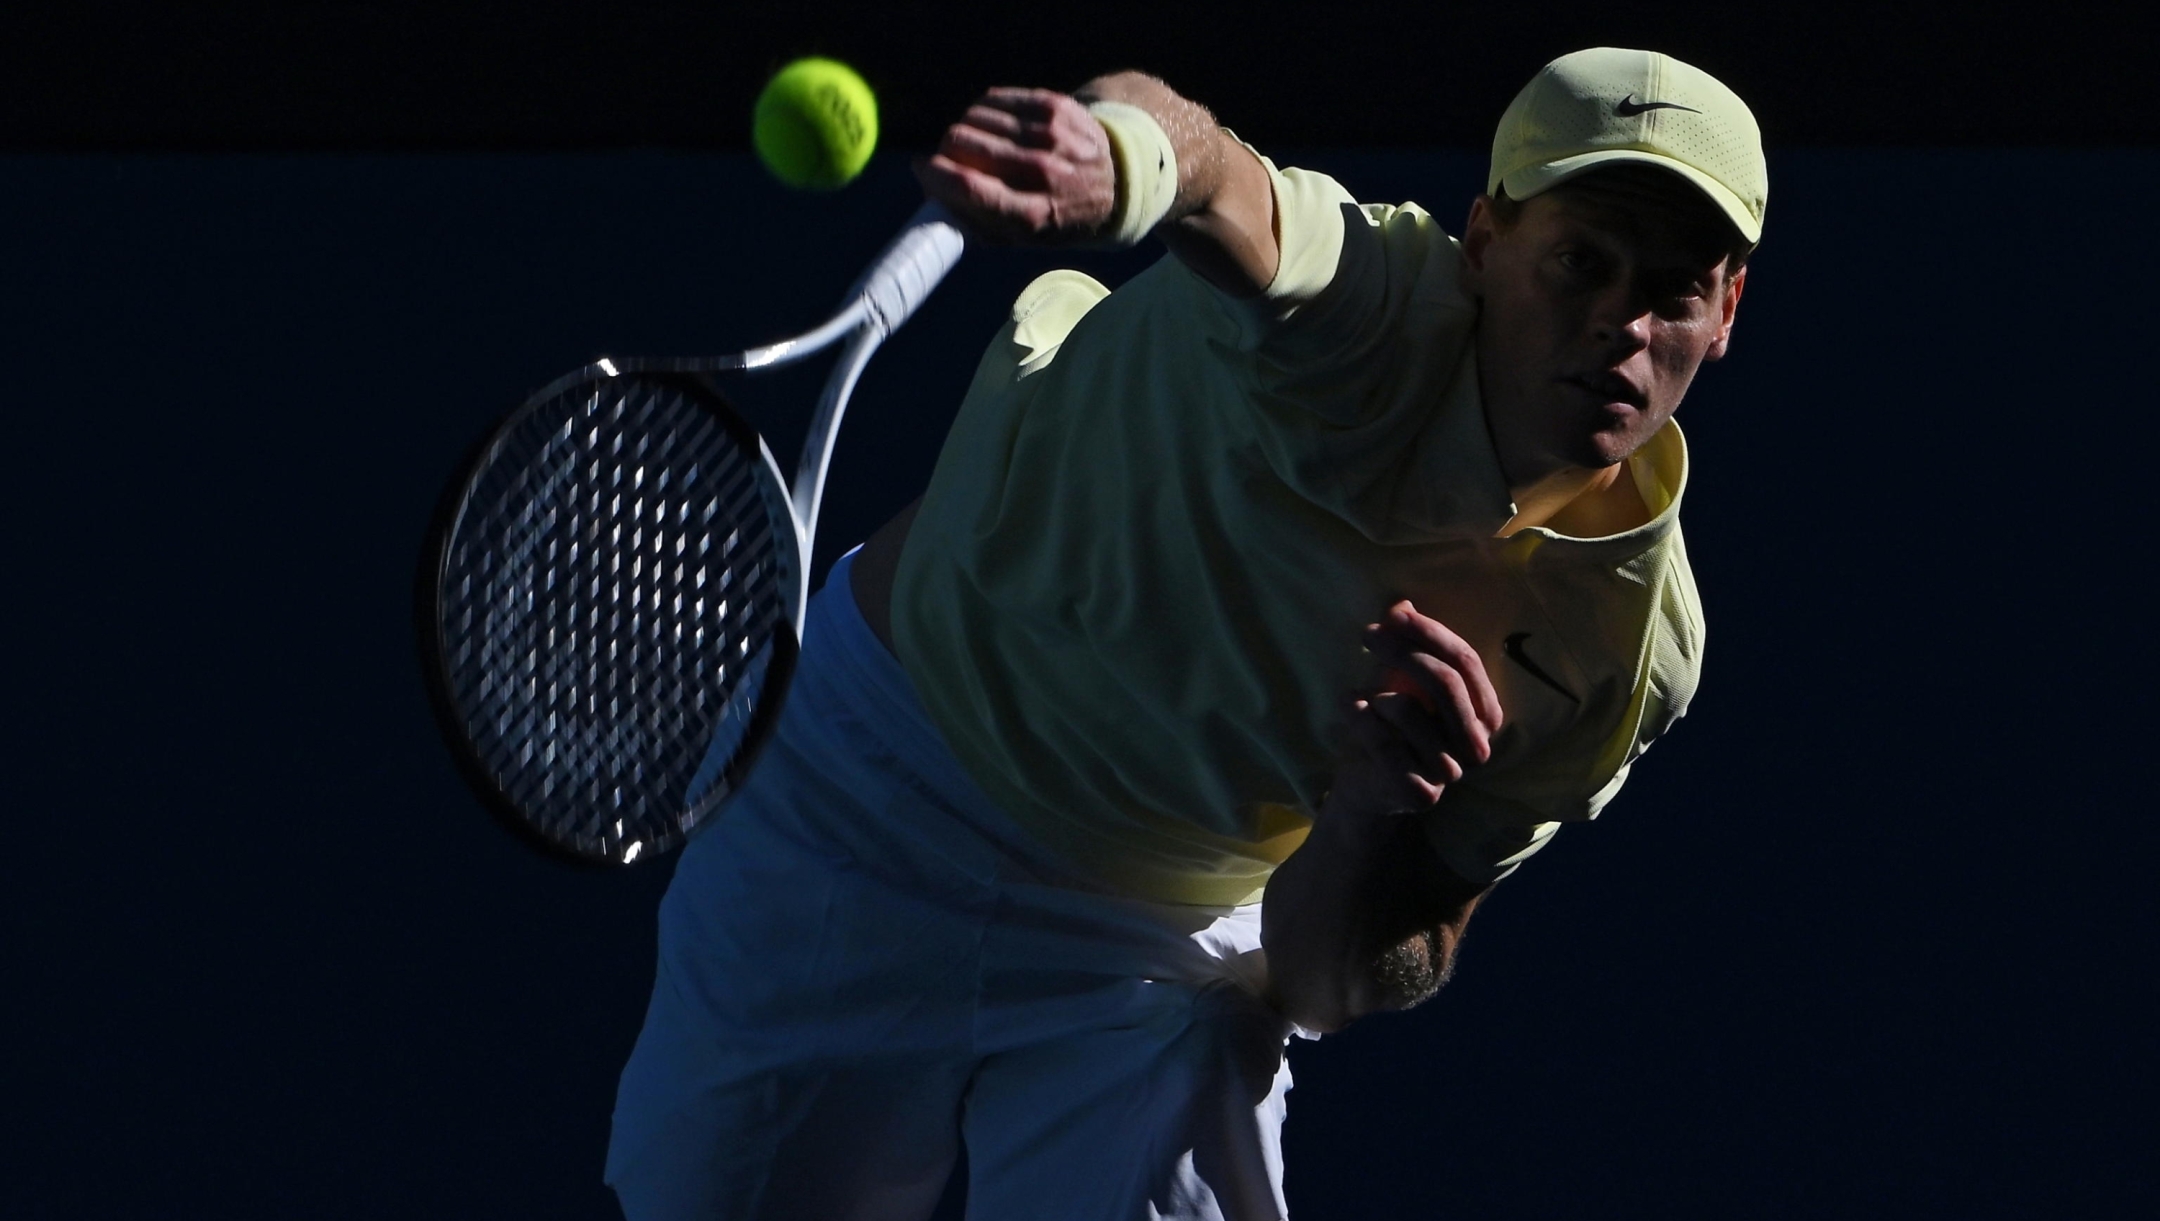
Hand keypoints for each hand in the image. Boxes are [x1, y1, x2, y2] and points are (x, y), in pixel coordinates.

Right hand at [913, 88, 1117, 244]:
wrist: (1112, 181)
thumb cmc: (1055, 213)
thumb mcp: (1020, 238)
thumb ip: (975, 223)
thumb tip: (932, 194)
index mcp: (1034, 215)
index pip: (971, 187)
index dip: (936, 175)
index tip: (921, 168)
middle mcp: (1045, 173)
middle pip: (968, 145)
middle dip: (946, 151)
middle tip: (949, 158)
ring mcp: (1052, 135)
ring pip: (977, 116)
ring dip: (964, 129)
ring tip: (974, 143)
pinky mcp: (1054, 106)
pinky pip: (994, 98)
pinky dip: (982, 110)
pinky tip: (989, 124)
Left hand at [1328, 601, 1504, 823]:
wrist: (1366, 784)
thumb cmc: (1390, 725)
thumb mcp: (1401, 679)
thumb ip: (1408, 645)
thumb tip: (1401, 603)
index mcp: (1485, 715)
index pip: (1466, 662)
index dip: (1431, 633)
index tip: (1395, 613)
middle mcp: (1477, 745)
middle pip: (1445, 681)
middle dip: (1402, 650)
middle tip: (1368, 634)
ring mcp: (1451, 773)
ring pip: (1406, 708)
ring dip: (1374, 694)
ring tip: (1364, 701)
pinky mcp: (1420, 794)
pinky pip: (1381, 740)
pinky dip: (1358, 717)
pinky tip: (1351, 710)